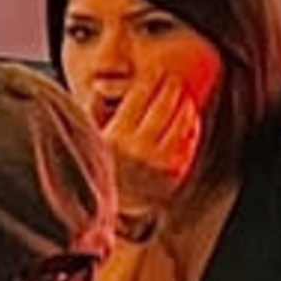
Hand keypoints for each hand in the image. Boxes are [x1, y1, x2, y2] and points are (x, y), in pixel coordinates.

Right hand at [102, 71, 205, 219]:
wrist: (111, 206)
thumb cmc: (100, 168)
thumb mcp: (88, 139)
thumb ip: (92, 113)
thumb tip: (98, 88)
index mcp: (116, 135)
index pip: (138, 98)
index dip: (149, 81)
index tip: (154, 74)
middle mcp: (139, 147)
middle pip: (162, 107)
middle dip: (170, 89)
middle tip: (173, 80)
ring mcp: (159, 160)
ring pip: (180, 123)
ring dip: (184, 106)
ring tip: (184, 97)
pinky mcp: (173, 173)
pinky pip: (188, 144)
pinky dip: (191, 128)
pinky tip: (190, 120)